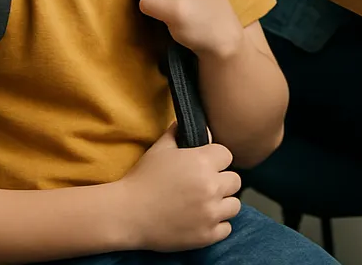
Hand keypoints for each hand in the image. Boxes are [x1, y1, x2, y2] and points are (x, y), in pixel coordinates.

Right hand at [120, 124, 240, 250]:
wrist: (126, 214)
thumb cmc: (143, 179)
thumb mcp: (161, 148)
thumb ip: (180, 132)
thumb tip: (197, 125)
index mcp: (203, 161)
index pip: (227, 156)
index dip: (216, 160)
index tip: (206, 166)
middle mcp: (211, 186)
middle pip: (235, 180)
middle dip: (222, 181)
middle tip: (206, 186)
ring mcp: (210, 213)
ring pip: (234, 205)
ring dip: (223, 203)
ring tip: (206, 203)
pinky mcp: (206, 235)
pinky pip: (226, 228)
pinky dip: (218, 225)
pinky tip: (203, 220)